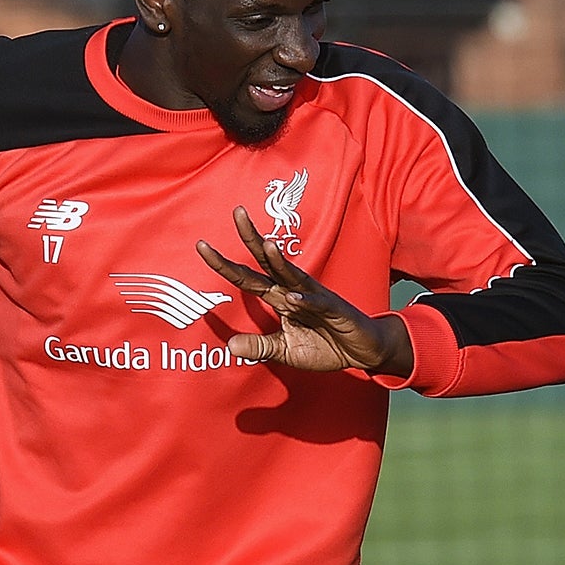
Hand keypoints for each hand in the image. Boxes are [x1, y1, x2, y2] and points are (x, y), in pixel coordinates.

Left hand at [196, 207, 414, 376]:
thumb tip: (230, 346)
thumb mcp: (286, 351)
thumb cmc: (325, 346)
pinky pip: (317, 304)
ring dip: (280, 261)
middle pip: (268, 261)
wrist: (361, 351)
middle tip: (237, 213)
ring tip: (267, 245)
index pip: (247, 278)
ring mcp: (315, 297)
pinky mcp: (335, 310)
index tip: (202, 246)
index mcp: (279, 298)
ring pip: (294, 275)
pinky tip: (293, 299)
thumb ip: (260, 347)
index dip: (224, 264)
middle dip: (252, 238)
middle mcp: (293, 290)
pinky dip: (306, 302)